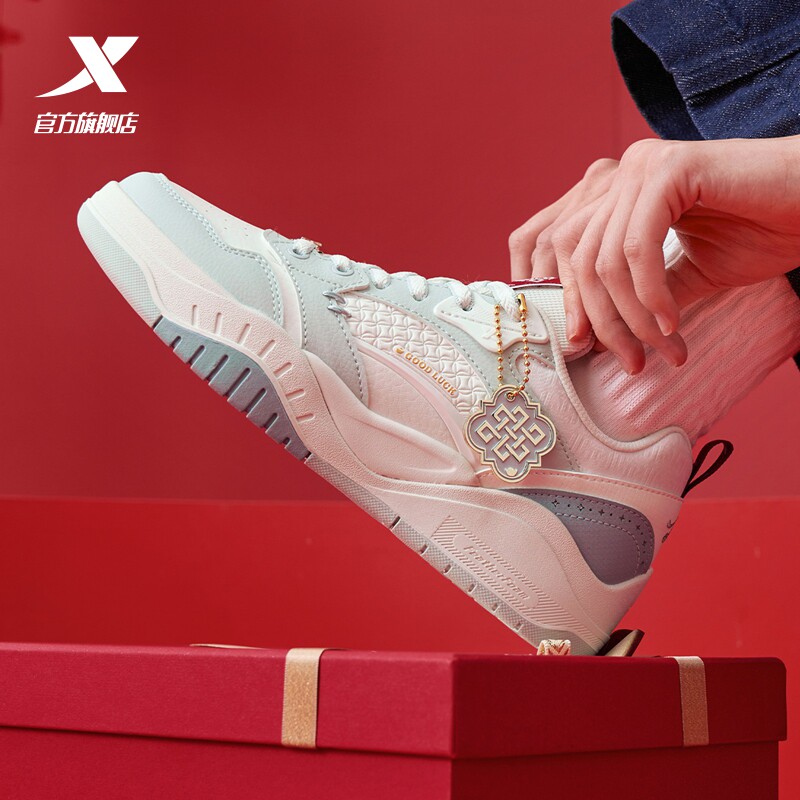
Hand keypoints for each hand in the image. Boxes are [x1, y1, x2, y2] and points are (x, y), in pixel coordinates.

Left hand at [509, 136, 799, 372]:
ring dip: (631, 317)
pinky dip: (650, 293)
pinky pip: (638, 247)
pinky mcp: (670, 169)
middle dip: (603, 321)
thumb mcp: (685, 276)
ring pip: (607, 260)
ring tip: (660, 350)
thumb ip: (639, 295)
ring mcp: (643, 166)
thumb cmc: (761, 233)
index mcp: (620, 194)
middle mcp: (623, 174)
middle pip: (580, 261)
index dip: (574, 307)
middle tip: (632, 364)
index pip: (571, 256)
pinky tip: (671, 323)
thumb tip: (595, 338)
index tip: (592, 351)